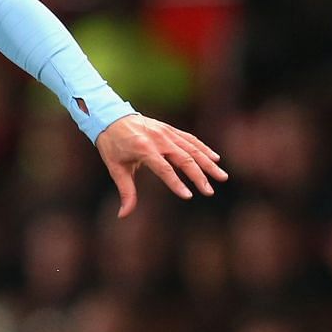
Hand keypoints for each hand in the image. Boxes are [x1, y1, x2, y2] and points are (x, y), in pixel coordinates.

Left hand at [95, 113, 227, 216]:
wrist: (110, 116)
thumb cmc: (111, 145)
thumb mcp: (115, 168)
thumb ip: (125, 191)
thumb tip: (123, 215)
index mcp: (143, 148)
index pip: (164, 168)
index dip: (176, 183)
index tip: (188, 196)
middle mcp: (158, 139)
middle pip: (184, 159)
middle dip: (199, 176)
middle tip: (209, 192)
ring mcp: (166, 132)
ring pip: (192, 148)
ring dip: (208, 163)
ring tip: (222, 177)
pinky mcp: (169, 129)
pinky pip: (190, 139)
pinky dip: (203, 148)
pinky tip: (215, 159)